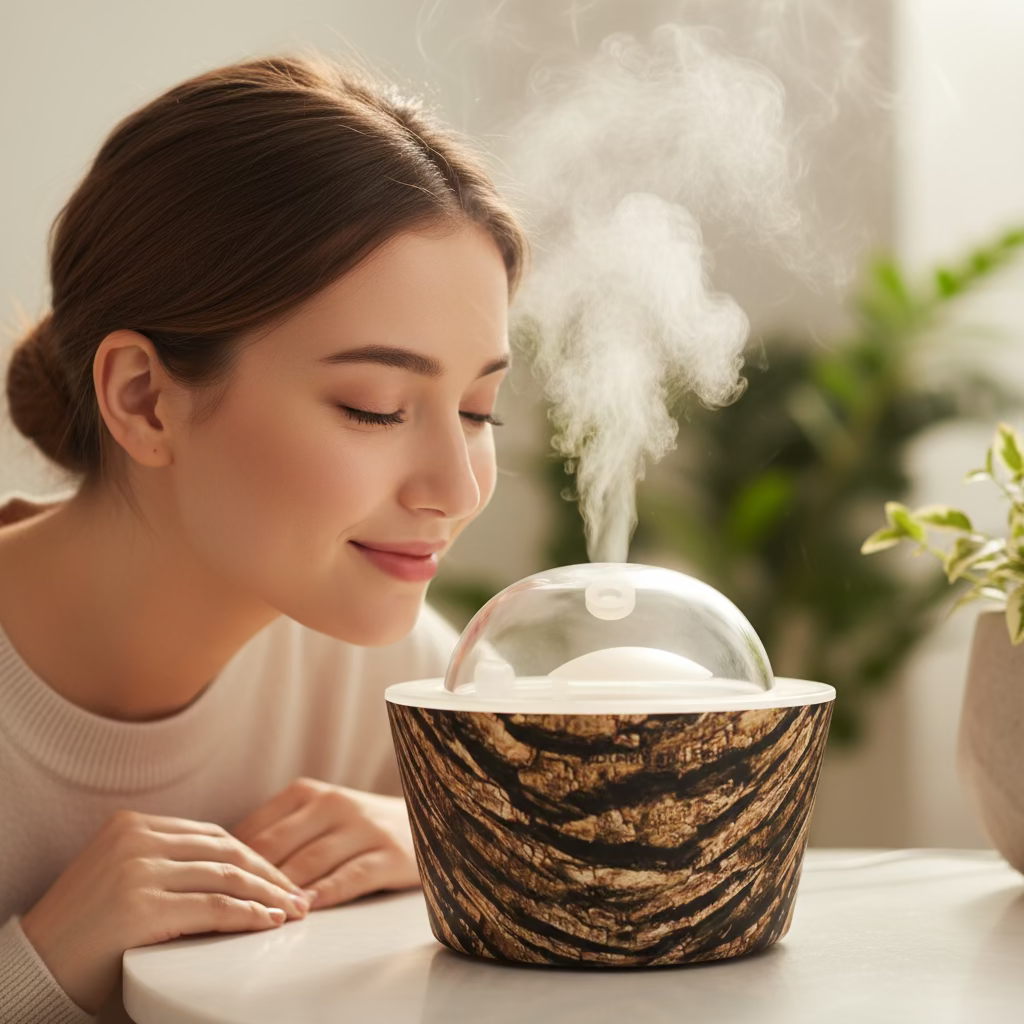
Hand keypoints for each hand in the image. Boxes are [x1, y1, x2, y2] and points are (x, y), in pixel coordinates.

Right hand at [20, 811, 310, 1013]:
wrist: (35, 966)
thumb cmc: (83, 929)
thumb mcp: (122, 874)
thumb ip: (166, 860)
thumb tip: (234, 868)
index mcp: (133, 824)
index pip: (212, 834)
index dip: (253, 855)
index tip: (280, 875)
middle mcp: (137, 839)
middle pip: (225, 849)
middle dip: (269, 873)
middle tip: (297, 893)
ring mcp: (138, 871)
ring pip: (226, 876)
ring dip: (267, 895)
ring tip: (291, 911)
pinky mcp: (142, 908)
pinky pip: (213, 907)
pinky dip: (248, 915)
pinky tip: (268, 923)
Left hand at [231, 778, 420, 909]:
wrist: (429, 816)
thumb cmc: (356, 826)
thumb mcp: (317, 815)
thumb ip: (278, 834)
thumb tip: (222, 867)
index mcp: (308, 792)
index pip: (258, 830)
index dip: (232, 863)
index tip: (213, 889)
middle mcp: (335, 804)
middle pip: (280, 847)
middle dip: (252, 882)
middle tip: (228, 911)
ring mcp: (364, 827)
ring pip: (312, 862)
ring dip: (284, 892)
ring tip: (262, 915)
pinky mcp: (390, 854)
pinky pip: (351, 875)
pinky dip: (326, 894)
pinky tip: (308, 909)